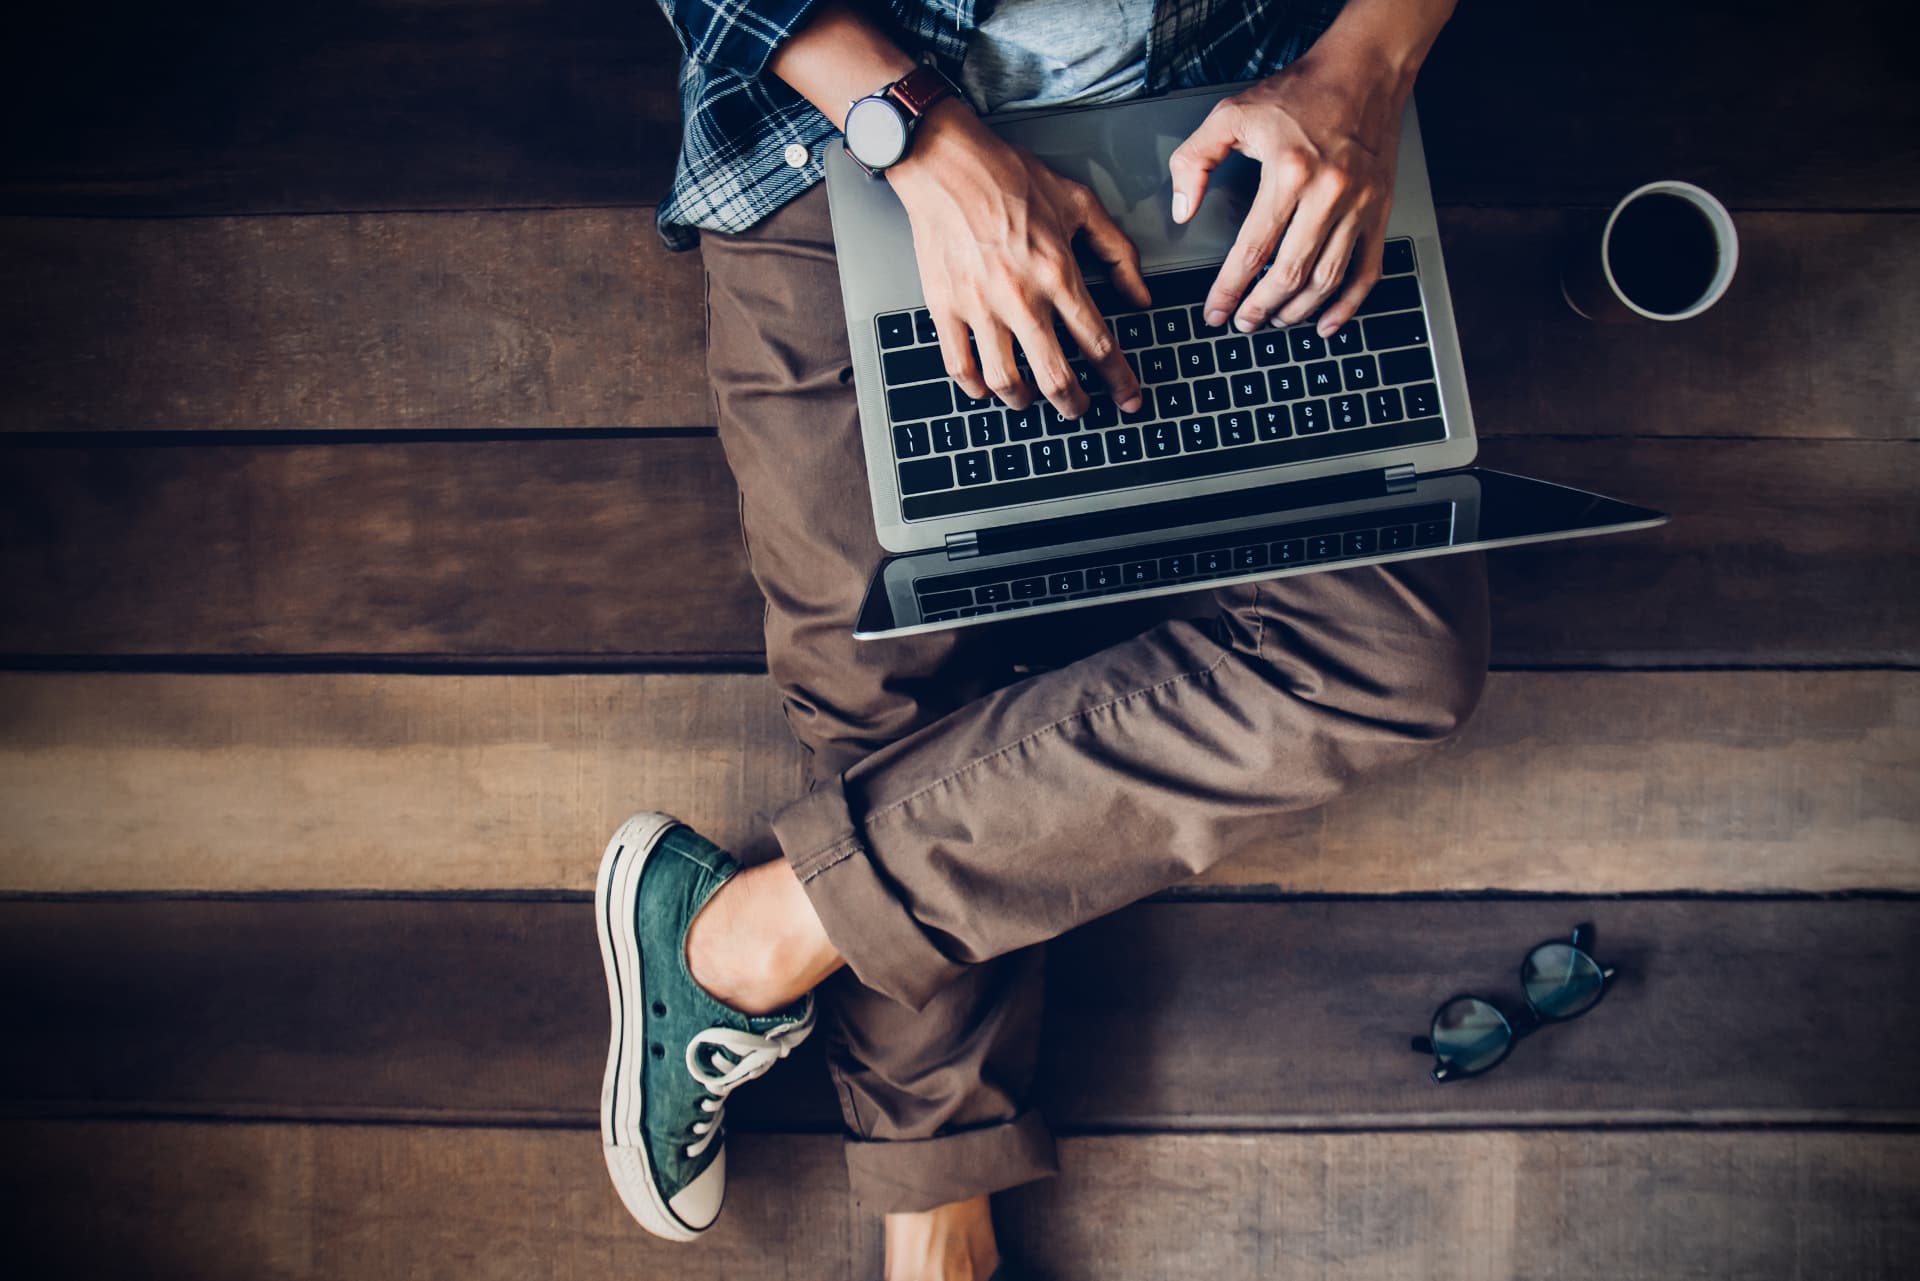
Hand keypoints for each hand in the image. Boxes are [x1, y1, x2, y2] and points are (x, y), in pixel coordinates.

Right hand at [888, 102, 1150, 419]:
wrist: (947, 163)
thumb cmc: (1009, 177)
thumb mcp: (1080, 204)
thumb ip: (1117, 252)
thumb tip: (1141, 296)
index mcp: (1058, 273)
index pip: (1098, 343)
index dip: (1119, 379)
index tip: (1128, 398)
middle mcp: (1021, 297)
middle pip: (1055, 376)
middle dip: (1074, 403)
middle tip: (1080, 409)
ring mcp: (979, 306)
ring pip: (1006, 380)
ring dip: (1024, 400)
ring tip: (1032, 400)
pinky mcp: (945, 307)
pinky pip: (959, 365)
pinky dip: (975, 387)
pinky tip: (986, 389)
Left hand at [1170, 51, 1412, 338]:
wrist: (1362, 71)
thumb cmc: (1297, 93)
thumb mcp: (1230, 115)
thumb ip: (1194, 161)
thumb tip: (1181, 210)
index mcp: (1288, 172)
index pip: (1252, 250)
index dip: (1230, 290)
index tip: (1215, 312)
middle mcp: (1328, 193)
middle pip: (1290, 274)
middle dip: (1261, 308)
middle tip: (1243, 324)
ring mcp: (1359, 204)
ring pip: (1327, 280)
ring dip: (1298, 311)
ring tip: (1274, 321)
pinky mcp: (1379, 210)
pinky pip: (1367, 270)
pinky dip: (1348, 305)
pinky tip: (1326, 323)